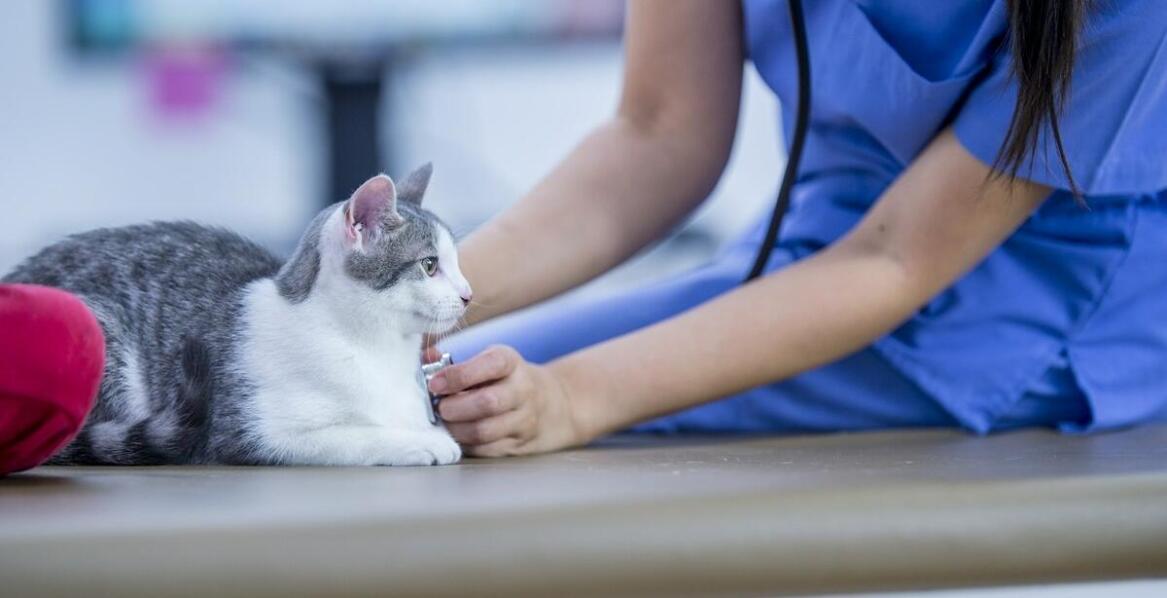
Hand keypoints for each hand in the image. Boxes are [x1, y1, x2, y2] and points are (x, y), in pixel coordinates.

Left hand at [427, 345, 582, 456]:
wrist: (550, 403)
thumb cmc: (504, 379)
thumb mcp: (487, 360)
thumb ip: (452, 361)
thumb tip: (423, 357)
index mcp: (510, 362)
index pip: (490, 365)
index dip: (458, 375)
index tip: (434, 383)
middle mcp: (522, 390)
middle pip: (488, 403)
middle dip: (455, 408)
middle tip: (439, 408)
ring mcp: (524, 420)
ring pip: (485, 431)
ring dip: (456, 429)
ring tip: (445, 423)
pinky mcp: (519, 444)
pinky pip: (486, 450)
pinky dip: (465, 444)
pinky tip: (457, 435)